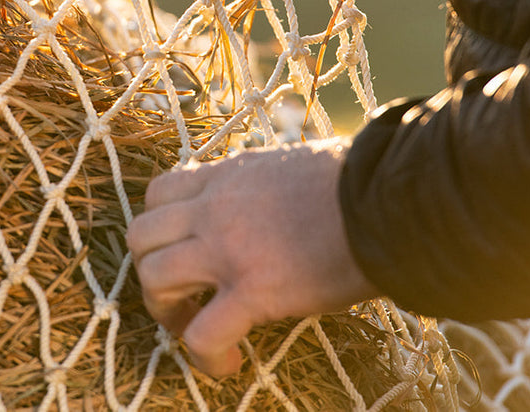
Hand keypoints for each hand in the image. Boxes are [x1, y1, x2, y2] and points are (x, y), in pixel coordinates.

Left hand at [126, 140, 379, 376]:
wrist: (388, 199)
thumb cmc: (357, 183)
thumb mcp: (291, 165)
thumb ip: (264, 184)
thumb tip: (271, 202)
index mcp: (228, 175)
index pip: (161, 191)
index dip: (161, 227)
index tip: (183, 251)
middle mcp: (216, 208)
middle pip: (141, 236)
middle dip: (150, 270)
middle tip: (181, 296)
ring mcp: (229, 249)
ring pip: (155, 279)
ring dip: (166, 312)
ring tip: (194, 329)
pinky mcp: (254, 291)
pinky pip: (203, 334)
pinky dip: (205, 357)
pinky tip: (228, 363)